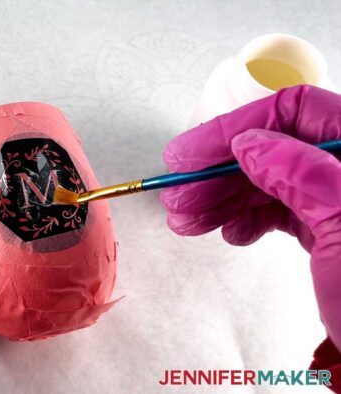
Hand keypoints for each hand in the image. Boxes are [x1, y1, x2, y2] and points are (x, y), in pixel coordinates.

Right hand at [160, 85, 340, 345]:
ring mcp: (337, 200)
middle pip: (272, 148)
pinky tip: (228, 233)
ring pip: (267, 181)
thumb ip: (302, 174)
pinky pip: (276, 210)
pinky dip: (244, 219)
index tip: (191, 154)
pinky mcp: (327, 228)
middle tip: (177, 194)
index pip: (295, 111)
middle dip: (217, 171)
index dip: (237, 128)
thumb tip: (250, 142)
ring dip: (220, 197)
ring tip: (185, 220)